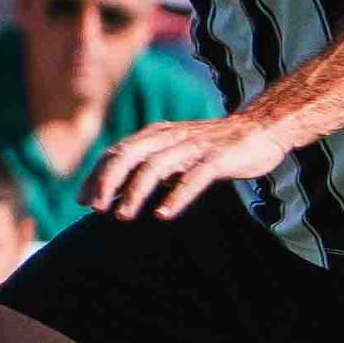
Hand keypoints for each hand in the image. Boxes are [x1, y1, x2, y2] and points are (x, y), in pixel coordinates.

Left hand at [80, 108, 294, 222]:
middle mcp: (171, 136)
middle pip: (129, 155)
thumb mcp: (175, 152)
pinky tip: (163, 215)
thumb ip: (148, 167)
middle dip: (107, 182)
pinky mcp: (218, 157)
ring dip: (136, 192)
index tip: (82, 201)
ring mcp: (195, 146)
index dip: (96, 176)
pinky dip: (177, 196)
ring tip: (123, 216)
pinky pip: (194, 177)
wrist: (261, 127)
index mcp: (157, 134)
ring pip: (156, 166)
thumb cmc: (213, 145)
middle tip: (95, 209)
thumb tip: (115, 196)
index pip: (117, 152)